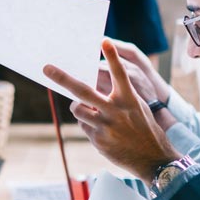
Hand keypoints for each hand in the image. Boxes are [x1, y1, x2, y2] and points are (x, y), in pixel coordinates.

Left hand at [44, 39, 181, 182]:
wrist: (153, 159)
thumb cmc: (144, 128)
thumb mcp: (137, 107)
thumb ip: (118, 95)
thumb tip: (93, 85)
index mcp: (129, 99)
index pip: (120, 74)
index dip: (112, 57)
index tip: (104, 41)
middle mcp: (116, 111)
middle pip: (83, 91)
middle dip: (63, 78)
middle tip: (47, 68)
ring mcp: (106, 126)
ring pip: (78, 109)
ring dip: (80, 108)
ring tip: (93, 113)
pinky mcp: (98, 140)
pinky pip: (84, 126)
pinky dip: (89, 125)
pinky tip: (104, 132)